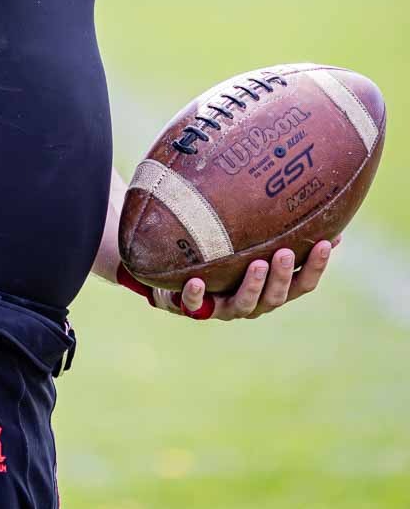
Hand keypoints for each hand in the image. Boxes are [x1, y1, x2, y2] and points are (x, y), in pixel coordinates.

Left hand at [179, 237, 340, 320]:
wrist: (182, 282)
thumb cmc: (229, 259)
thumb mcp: (254, 243)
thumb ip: (278, 229)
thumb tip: (307, 199)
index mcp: (272, 289)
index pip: (303, 284)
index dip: (316, 267)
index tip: (326, 243)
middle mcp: (254, 303)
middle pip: (276, 297)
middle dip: (283, 276)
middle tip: (285, 253)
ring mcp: (226, 308)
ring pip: (245, 304)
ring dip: (252, 285)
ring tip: (257, 264)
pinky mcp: (195, 309)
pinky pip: (194, 305)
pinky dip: (196, 295)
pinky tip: (196, 281)